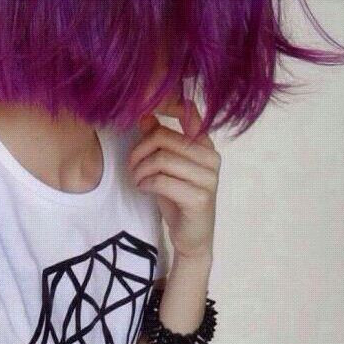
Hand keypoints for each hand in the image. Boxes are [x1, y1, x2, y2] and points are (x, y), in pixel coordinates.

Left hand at [127, 98, 220, 260]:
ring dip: (140, 169)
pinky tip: (143, 188)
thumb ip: (159, 142)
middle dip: (140, 151)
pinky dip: (146, 183)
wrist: (192, 236)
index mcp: (205, 146)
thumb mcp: (165, 167)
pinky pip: (162, 180)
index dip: (166, 107)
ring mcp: (209, 178)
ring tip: (137, 179)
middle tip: (131, 166)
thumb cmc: (178, 198)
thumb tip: (144, 116)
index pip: (189, 114)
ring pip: (161, 159)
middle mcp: (211, 158)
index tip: (142, 116)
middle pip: (165, 137)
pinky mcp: (200, 197)